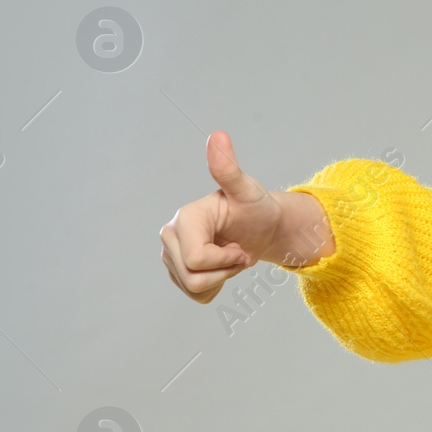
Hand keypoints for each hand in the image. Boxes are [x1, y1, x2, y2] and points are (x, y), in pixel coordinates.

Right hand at [160, 130, 285, 303]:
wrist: (261, 227)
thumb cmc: (257, 207)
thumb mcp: (248, 191)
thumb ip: (229, 168)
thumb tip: (218, 135)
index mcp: (185, 218)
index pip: (197, 260)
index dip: (225, 260)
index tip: (241, 246)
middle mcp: (170, 235)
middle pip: (193, 277)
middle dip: (225, 270)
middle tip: (240, 252)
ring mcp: (171, 254)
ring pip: (193, 289)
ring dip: (222, 279)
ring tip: (232, 257)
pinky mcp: (176, 270)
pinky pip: (194, 295)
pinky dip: (214, 287)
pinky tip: (222, 268)